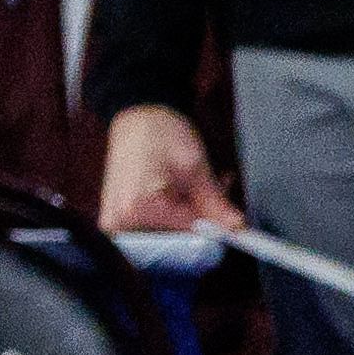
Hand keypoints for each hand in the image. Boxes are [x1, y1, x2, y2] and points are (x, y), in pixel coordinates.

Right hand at [101, 101, 248, 232]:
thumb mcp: (194, 166)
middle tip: (217, 193)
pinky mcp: (118, 219)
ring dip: (190, 216)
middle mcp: (122, 220)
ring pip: (168, 234)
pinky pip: (154, 228)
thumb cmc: (159, 132)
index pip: (188, 234)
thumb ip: (215, 202)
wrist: (137, 116)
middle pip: (176, 238)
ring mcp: (117, 222)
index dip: (214, 227)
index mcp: (139, 207)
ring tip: (198, 187)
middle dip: (202, 220)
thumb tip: (236, 227)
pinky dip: (174, 214)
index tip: (233, 223)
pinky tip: (182, 194)